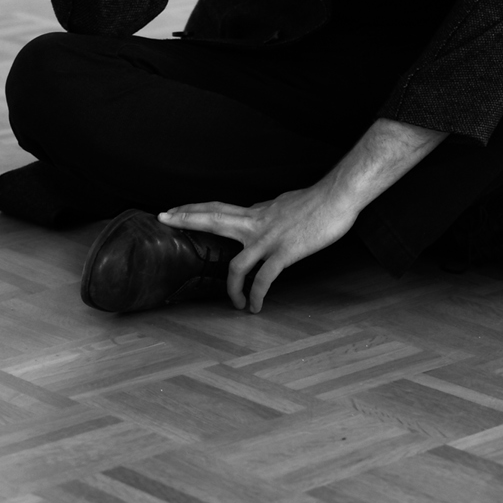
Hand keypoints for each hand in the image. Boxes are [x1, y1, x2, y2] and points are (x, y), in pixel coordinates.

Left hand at [159, 182, 355, 311]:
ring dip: (231, 288)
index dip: (195, 209)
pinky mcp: (283, 253)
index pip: (219, 209)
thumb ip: (270, 211)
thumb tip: (263, 212)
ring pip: (236, 264)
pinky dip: (256, 295)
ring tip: (234, 302)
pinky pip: (263, 279)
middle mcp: (257, 223)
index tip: (173, 210)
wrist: (338, 197)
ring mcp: (268, 239)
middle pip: (214, 219)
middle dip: (187, 219)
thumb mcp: (286, 203)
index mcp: (258, 212)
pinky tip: (255, 305)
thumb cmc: (319, 200)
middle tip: (163, 217)